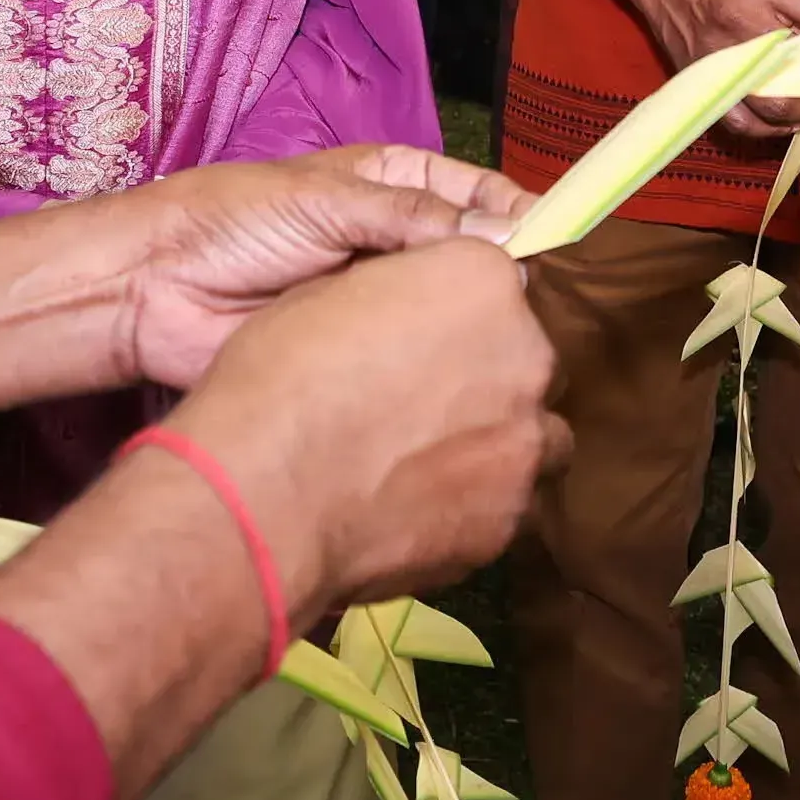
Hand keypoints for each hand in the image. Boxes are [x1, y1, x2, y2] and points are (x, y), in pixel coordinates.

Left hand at [113, 145, 535, 387]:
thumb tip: (506, 235)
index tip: (558, 242)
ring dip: (468, 330)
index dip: (519, 215)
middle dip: (500, 281)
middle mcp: (397, 241)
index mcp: (397, 184)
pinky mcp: (359, 354)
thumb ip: (414, 217)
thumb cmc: (233, 221)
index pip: (480, 194)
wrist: (152, 291)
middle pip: (472, 260)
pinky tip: (457, 387)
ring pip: (446, 315)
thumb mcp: (328, 201)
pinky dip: (432, 372)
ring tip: (501, 349)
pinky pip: (410, 362)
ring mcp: (379, 301)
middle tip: (529, 308)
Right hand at [154, 236, 565, 619]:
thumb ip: (400, 296)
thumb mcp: (330, 295)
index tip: (420, 335)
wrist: (265, 494)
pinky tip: (418, 509)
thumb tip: (411, 315)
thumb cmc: (281, 380)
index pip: (495, 281)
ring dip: (496, 441)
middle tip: (421, 402)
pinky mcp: (508, 518)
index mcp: (483, 281)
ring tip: (428, 461)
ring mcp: (526, 442)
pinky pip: (508, 503)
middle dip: (486, 374)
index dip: (455, 311)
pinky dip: (475, 503)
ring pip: (534, 436)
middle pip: (526, 357)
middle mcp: (527, 354)